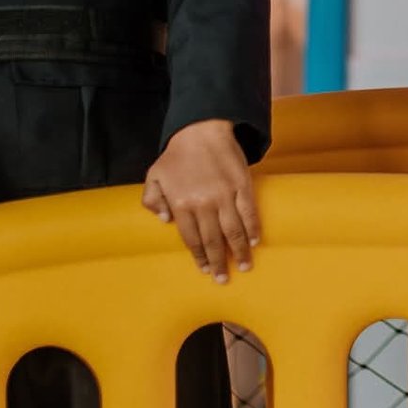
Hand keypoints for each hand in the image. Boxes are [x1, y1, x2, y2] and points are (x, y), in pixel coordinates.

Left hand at [142, 119, 260, 283]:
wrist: (202, 128)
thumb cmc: (177, 154)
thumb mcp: (154, 175)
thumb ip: (153, 200)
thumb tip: (164, 220)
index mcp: (181, 203)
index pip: (191, 238)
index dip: (199, 256)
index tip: (205, 270)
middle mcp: (203, 203)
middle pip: (213, 240)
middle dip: (218, 263)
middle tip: (223, 278)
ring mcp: (225, 195)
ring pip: (233, 231)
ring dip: (239, 252)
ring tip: (243, 266)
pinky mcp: (242, 186)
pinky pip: (249, 213)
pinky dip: (252, 229)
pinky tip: (254, 241)